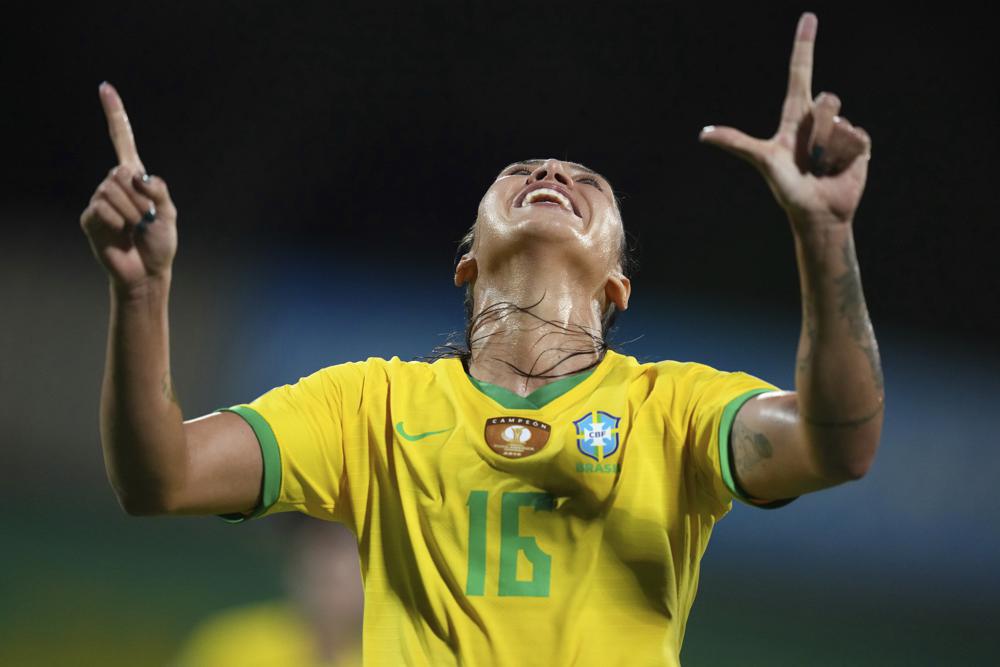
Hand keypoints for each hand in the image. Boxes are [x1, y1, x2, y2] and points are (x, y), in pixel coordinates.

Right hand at [80, 82, 177, 293]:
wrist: (147, 272)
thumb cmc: (160, 243)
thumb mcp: (169, 213)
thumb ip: (158, 190)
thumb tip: (137, 177)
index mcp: (135, 178)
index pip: (122, 140)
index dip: (115, 115)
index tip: (105, 87)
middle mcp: (114, 184)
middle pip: (120, 173)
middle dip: (139, 199)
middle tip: (146, 220)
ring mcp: (99, 200)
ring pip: (111, 191)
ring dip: (130, 212)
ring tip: (134, 229)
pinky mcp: (89, 218)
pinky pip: (101, 208)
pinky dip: (117, 221)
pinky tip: (120, 233)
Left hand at [699, 13, 871, 226]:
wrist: (818, 213)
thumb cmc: (787, 189)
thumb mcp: (763, 160)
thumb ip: (737, 143)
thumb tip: (703, 134)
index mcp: (794, 117)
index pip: (800, 74)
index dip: (804, 46)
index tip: (808, 17)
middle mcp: (817, 120)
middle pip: (827, 100)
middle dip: (820, 129)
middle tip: (810, 156)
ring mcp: (840, 130)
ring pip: (842, 121)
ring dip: (832, 148)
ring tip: (823, 165)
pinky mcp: (859, 144)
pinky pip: (858, 135)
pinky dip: (848, 155)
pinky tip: (841, 167)